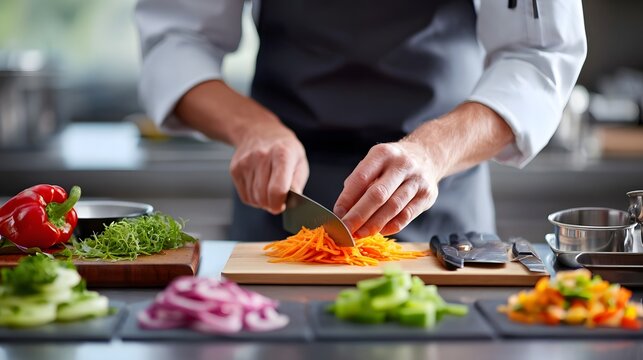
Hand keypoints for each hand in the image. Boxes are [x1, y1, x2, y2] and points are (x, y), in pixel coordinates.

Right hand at [175, 80, 309, 214]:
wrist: (260, 131)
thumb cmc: (284, 150)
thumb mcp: (300, 162)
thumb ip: (297, 183)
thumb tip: (290, 202)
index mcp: (282, 154)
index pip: (277, 189)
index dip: (279, 204)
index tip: (282, 205)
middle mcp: (261, 156)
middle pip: (263, 196)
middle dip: (272, 204)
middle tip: (278, 200)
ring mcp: (245, 162)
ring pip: (253, 198)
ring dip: (263, 202)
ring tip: (269, 190)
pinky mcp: (235, 169)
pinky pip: (245, 196)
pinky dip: (254, 198)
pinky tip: (260, 187)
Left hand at [333, 140, 441, 237]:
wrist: (426, 157)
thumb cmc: (391, 165)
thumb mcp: (374, 163)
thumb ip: (358, 184)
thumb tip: (343, 211)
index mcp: (383, 153)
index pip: (361, 178)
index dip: (347, 199)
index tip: (337, 215)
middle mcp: (401, 165)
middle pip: (377, 195)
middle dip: (359, 215)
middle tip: (346, 229)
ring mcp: (417, 180)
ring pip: (393, 207)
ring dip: (373, 224)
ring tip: (360, 234)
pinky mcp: (427, 195)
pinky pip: (406, 216)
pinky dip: (390, 226)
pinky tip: (379, 231)